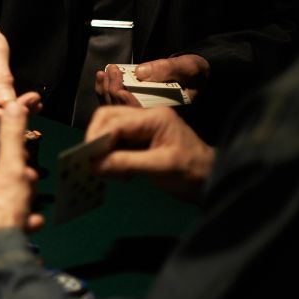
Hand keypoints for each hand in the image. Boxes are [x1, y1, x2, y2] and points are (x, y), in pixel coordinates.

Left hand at [0, 97, 44, 260]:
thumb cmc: (3, 210)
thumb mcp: (13, 169)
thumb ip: (13, 136)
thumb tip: (14, 104)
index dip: (6, 156)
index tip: (23, 164)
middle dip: (15, 182)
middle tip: (31, 188)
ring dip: (16, 204)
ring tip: (30, 212)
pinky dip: (8, 223)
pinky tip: (24, 227)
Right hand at [86, 106, 214, 201]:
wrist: (212, 181)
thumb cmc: (192, 171)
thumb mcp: (160, 167)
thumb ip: (127, 163)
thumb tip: (95, 165)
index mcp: (153, 118)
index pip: (115, 121)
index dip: (97, 137)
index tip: (86, 158)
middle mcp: (146, 118)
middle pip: (108, 119)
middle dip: (96, 140)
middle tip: (91, 163)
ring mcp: (143, 129)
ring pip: (110, 132)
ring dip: (103, 150)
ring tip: (106, 171)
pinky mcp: (141, 141)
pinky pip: (118, 144)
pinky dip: (112, 157)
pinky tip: (119, 174)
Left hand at [95, 54, 209, 105]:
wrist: (197, 74)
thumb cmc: (195, 72)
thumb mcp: (188, 67)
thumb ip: (168, 69)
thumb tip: (141, 72)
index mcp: (167, 114)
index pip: (143, 114)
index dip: (129, 104)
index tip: (120, 89)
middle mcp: (151, 118)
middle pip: (125, 112)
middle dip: (114, 92)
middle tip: (110, 72)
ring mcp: (140, 113)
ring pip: (116, 109)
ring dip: (107, 91)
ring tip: (104, 73)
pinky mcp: (134, 105)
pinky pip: (114, 102)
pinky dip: (106, 90)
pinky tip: (102, 77)